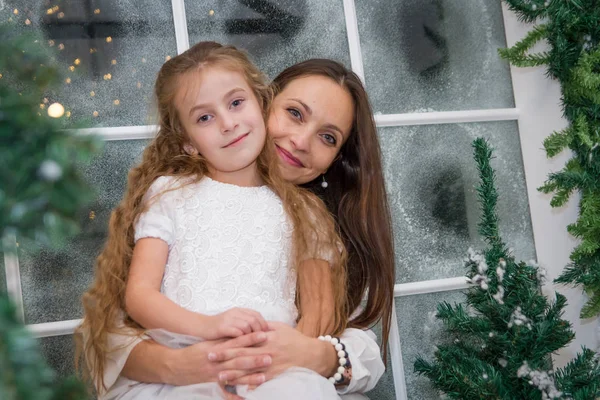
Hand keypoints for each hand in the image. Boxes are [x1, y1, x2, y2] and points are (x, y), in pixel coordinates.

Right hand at [167, 331, 271, 385]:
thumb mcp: (211, 343)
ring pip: (235, 375)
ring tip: (263, 377)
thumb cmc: (196, 351)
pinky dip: (234, 395)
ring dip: (249, 376)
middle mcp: (218, 360)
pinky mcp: (212, 383)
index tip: (264, 335)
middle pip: (239, 359)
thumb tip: (243, 334)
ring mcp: (215, 373)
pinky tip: (246, 397)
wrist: (176, 364)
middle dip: (255, 359)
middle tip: (270, 357)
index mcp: (218, 347)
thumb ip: (226, 340)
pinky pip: (225, 391)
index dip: (251, 339)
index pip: (238, 341)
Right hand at [201, 308, 268, 338]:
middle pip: (253, 319)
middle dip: (260, 330)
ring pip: (247, 325)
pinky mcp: (222, 327)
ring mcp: (228, 319)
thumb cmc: (220, 327)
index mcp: (239, 310)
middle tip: (262, 340)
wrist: (202, 326)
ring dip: (252, 335)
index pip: (256, 314)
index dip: (263, 323)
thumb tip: (262, 331)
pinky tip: (244, 345)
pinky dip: (242, 338)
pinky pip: (237, 332)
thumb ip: (246, 323)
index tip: (267, 333)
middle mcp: (235, 313)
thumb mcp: (234, 321)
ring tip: (253, 343)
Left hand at [208, 322, 338, 385]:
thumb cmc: (294, 339)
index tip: (214, 345)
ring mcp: (271, 364)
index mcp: (266, 338)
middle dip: (224, 357)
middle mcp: (266, 351)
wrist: (311, 354)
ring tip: (219, 376)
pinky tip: (239, 388)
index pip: (242, 341)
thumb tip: (251, 324)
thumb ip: (264, 326)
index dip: (227, 344)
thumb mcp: (279, 327)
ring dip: (233, 373)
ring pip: (248, 370)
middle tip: (209, 358)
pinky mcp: (276, 375)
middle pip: (242, 355)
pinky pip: (261, 381)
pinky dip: (250, 384)